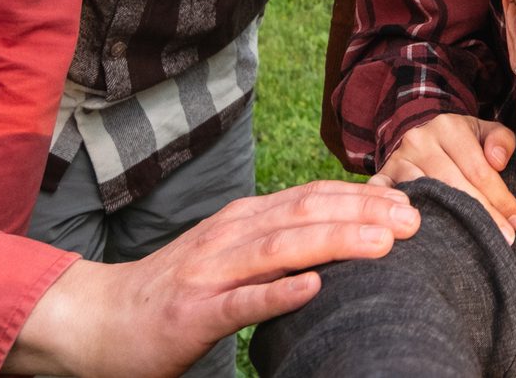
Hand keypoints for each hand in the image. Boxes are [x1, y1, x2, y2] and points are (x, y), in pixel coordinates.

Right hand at [4, 179, 419, 376]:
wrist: (99, 320)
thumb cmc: (176, 291)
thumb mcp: (230, 254)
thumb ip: (277, 242)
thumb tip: (343, 231)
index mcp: (244, 219)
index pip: (312, 196)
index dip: (363, 194)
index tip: (411, 200)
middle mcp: (231, 235)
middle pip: (307, 213)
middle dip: (365, 212)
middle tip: (416, 219)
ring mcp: (211, 273)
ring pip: (282, 249)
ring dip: (336, 242)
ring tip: (383, 243)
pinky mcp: (194, 315)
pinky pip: (241, 303)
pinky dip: (279, 295)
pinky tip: (313, 289)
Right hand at [374, 113, 515, 240]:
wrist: (417, 138)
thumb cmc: (460, 144)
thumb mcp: (483, 133)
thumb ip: (501, 141)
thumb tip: (498, 161)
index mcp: (449, 127)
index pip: (478, 169)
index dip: (500, 198)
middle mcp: (419, 141)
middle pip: (453, 185)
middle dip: (481, 216)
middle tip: (501, 241)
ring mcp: (397, 161)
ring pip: (426, 197)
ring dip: (448, 224)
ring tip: (470, 247)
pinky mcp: (380, 180)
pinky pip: (389, 203)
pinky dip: (403, 221)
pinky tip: (424, 240)